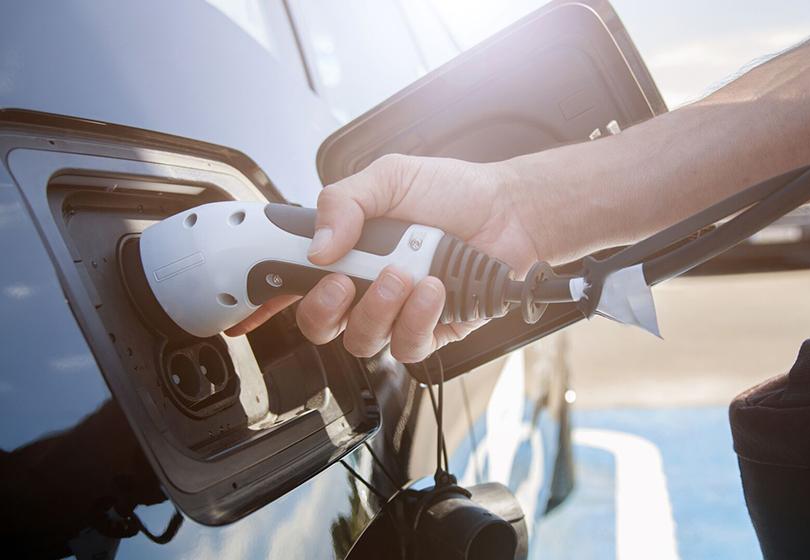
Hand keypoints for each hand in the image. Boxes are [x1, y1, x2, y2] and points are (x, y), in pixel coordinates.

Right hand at [227, 154, 541, 362]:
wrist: (511, 211)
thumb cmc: (454, 192)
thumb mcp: (391, 177)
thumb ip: (346, 200)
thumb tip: (318, 244)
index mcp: (346, 249)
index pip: (293, 278)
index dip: (265, 297)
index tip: (249, 301)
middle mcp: (366, 286)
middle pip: (318, 324)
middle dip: (323, 307)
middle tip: (344, 280)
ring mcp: (397, 312)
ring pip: (361, 340)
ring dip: (379, 308)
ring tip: (404, 274)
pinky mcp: (430, 331)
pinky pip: (407, 346)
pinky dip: (417, 318)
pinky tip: (433, 289)